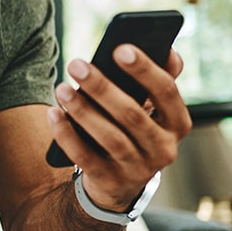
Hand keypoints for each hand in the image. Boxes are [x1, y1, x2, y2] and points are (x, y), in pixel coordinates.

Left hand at [47, 45, 191, 210]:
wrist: (119, 181)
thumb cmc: (134, 129)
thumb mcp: (152, 107)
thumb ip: (160, 78)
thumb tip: (168, 48)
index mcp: (178, 123)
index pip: (166, 92)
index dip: (145, 70)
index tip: (119, 48)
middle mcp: (164, 149)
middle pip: (132, 115)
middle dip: (102, 87)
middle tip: (76, 64)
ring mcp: (138, 170)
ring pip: (109, 137)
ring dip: (82, 110)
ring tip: (61, 88)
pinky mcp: (111, 182)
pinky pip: (85, 158)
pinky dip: (67, 135)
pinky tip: (53, 113)